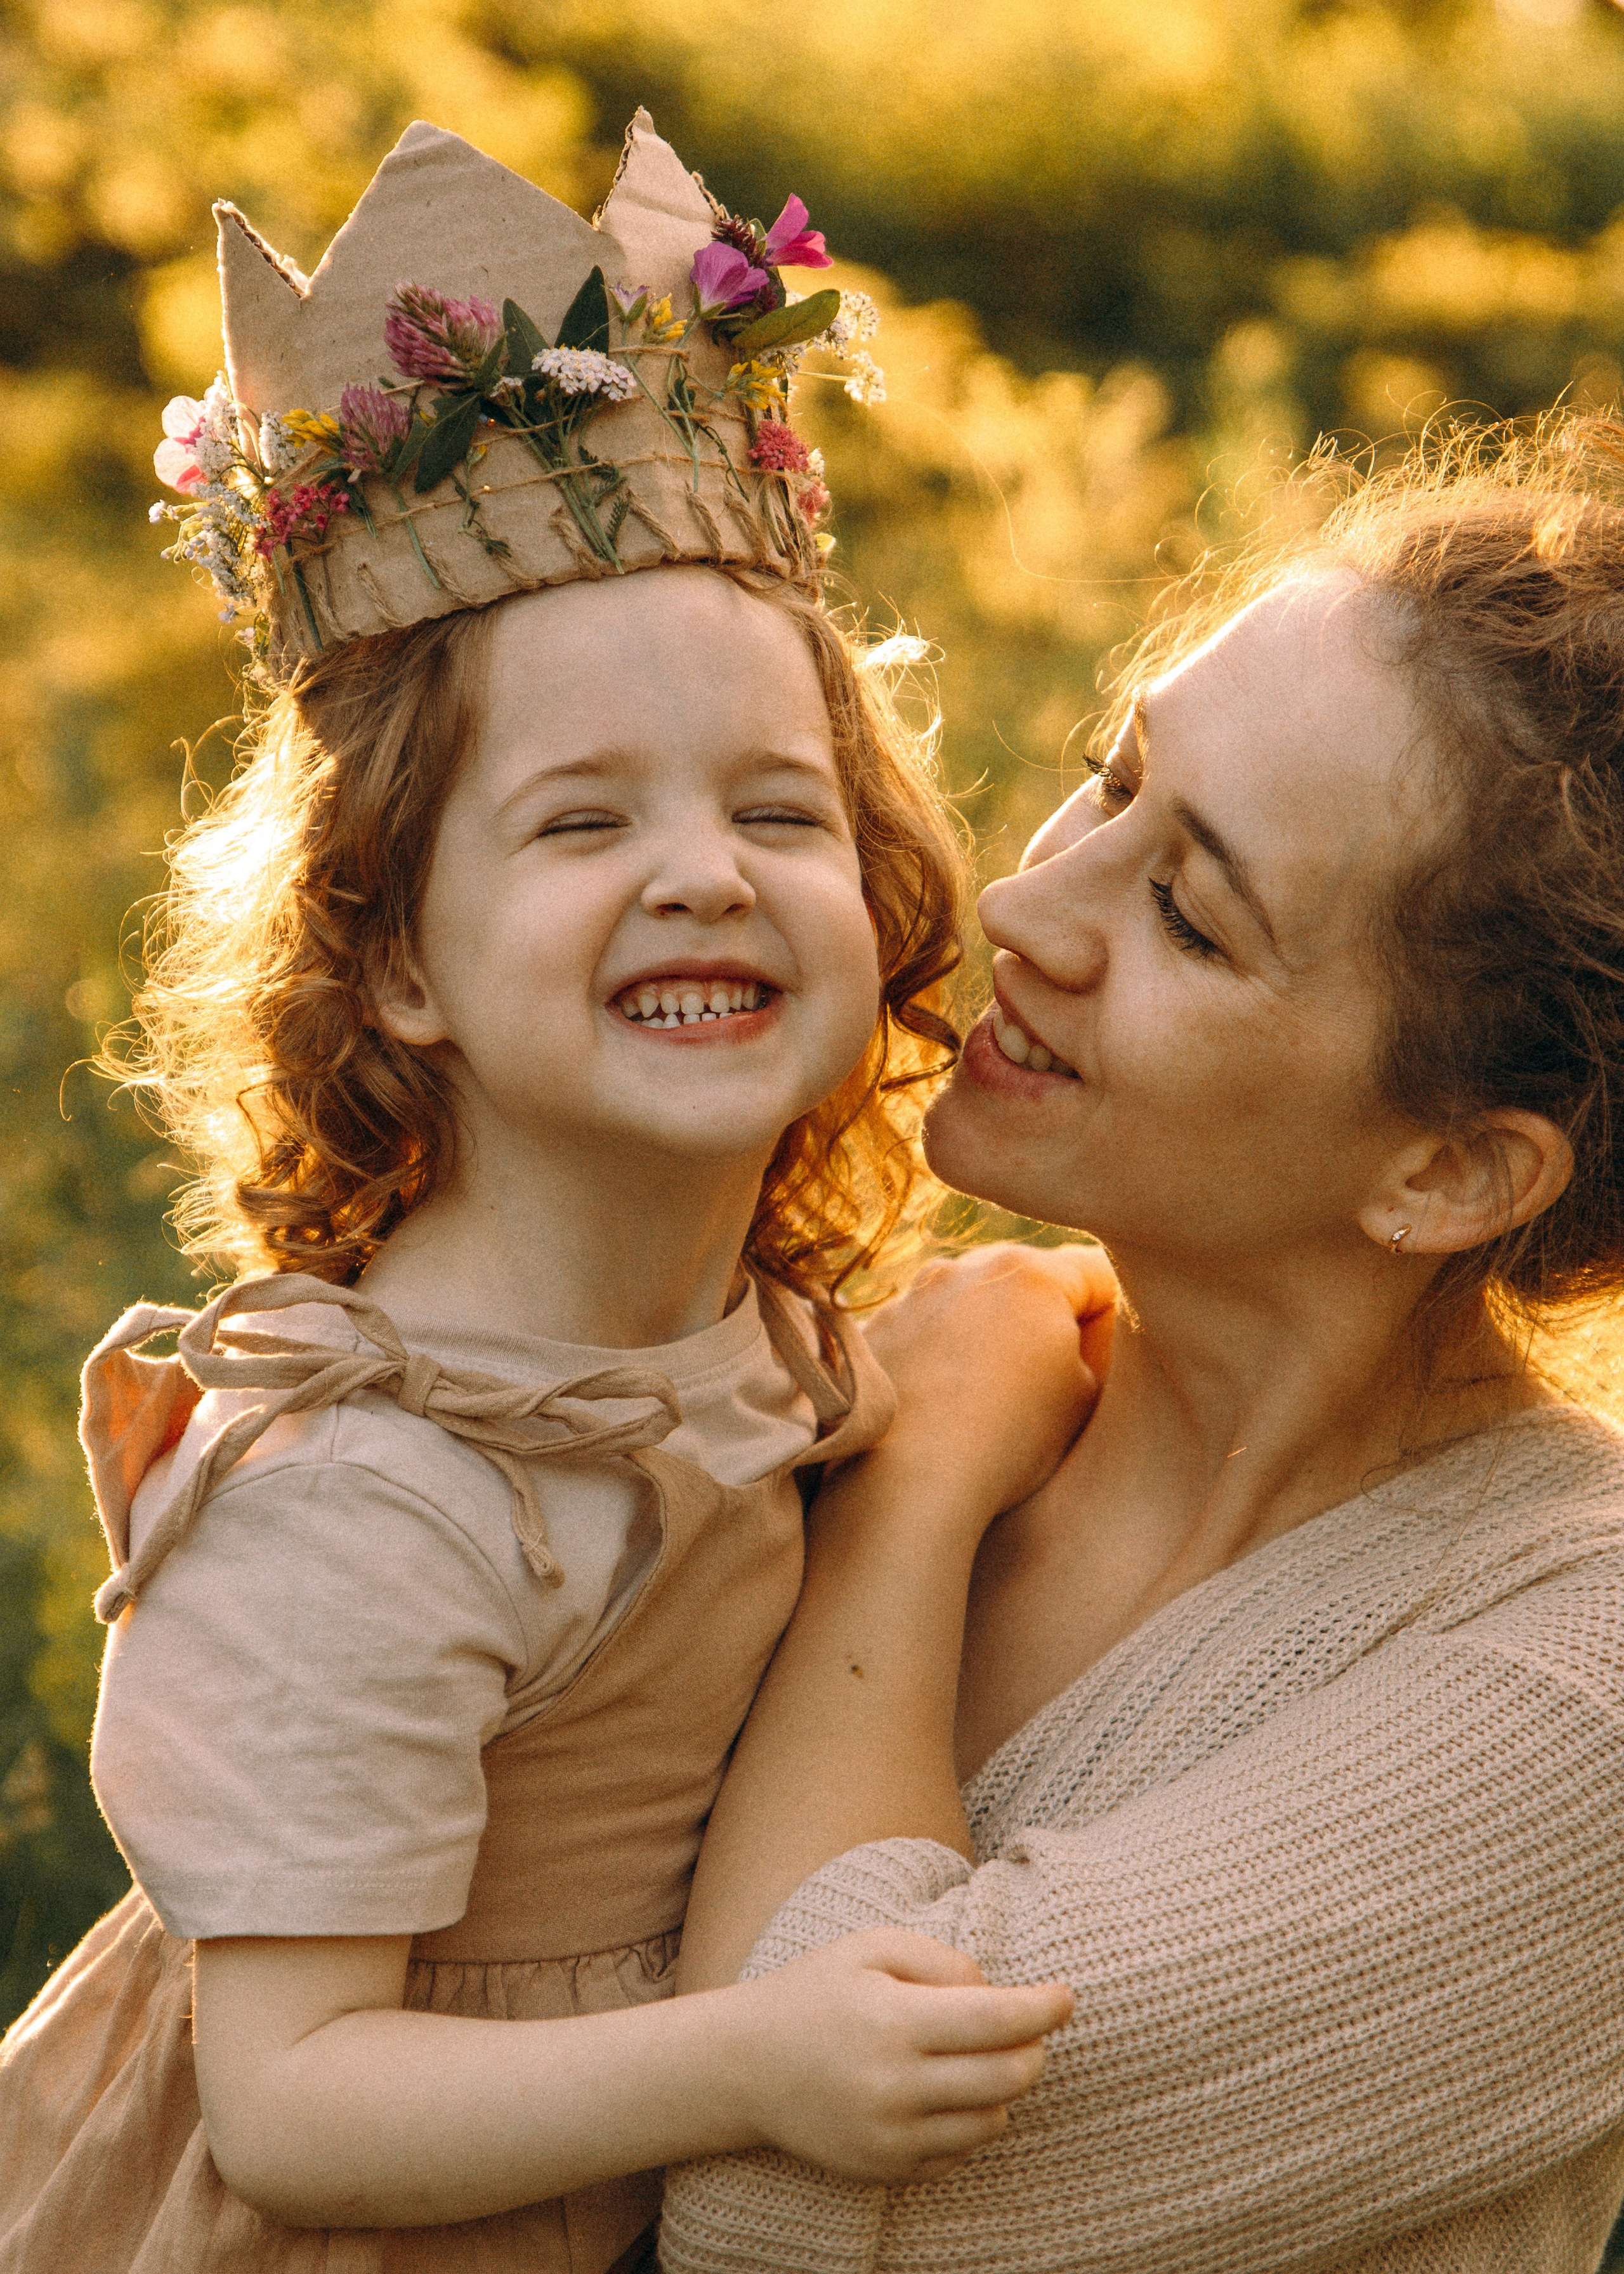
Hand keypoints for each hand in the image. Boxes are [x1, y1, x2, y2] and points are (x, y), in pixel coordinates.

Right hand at [731, 1928, 1072, 2185]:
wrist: (746, 2065)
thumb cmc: (816, 1991)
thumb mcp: (871, 1947)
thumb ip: (941, 1959)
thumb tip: (997, 1992)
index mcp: (893, 2021)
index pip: (997, 2020)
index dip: (1044, 2008)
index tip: (1067, 1996)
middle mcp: (895, 2086)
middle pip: (1007, 2076)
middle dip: (1033, 2048)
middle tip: (1028, 2026)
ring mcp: (891, 2137)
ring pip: (991, 2120)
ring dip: (1003, 2086)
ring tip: (976, 2056)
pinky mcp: (886, 2169)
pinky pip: (960, 2153)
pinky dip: (969, 2120)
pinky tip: (943, 2090)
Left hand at [857, 1242, 1116, 1526]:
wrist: (908, 1477)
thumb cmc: (1010, 1438)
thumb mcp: (1084, 1396)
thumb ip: (1094, 1348)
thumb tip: (1084, 1333)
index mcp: (1029, 1274)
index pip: (1095, 1272)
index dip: (1112, 1310)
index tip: (1108, 1348)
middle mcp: (964, 1268)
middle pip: (1025, 1279)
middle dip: (1044, 1315)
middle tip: (1049, 1375)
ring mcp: (912, 1296)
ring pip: (969, 1301)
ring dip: (986, 1330)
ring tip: (988, 1392)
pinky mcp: (875, 1329)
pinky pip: (923, 1329)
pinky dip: (938, 1352)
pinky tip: (941, 1398)